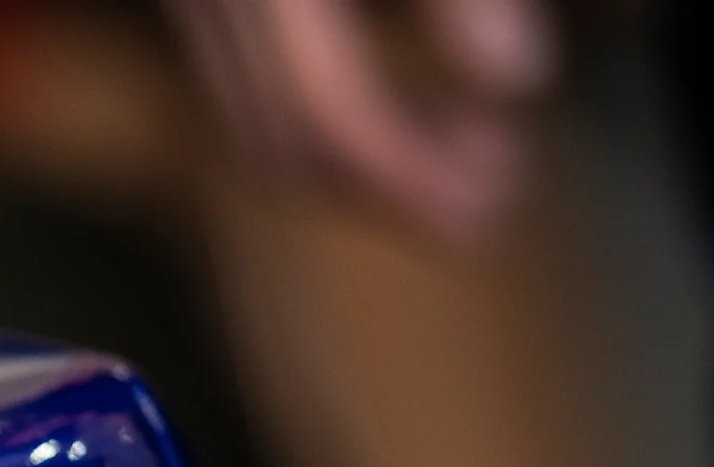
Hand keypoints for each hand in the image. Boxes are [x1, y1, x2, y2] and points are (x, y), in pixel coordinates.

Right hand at [167, 0, 559, 244]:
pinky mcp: (202, 4)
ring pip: (260, 130)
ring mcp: (196, 8)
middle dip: (392, 192)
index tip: (492, 198)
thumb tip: (517, 77)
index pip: (329, 113)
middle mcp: (216, 5)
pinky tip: (407, 103)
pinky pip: (252, 91)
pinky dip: (330, 123)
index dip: (412, 172)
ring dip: (362, 166)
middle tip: (494, 201)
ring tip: (468, 153)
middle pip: (285, 145)